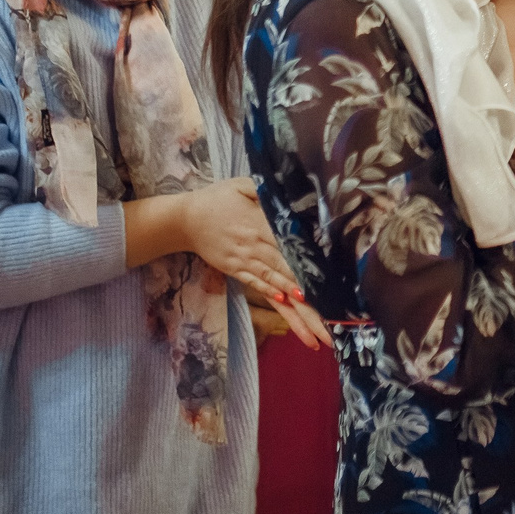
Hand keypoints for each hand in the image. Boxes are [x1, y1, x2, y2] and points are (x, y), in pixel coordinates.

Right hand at [167, 182, 333, 351]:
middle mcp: (255, 247)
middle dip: (309, 299)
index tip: (327, 282)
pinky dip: (271, 293)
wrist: (185, 220)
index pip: (290, 247)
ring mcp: (245, 261)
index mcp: (260, 225)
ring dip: (294, 306)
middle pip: (286, 272)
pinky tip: (286, 305)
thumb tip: (290, 193)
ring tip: (313, 329)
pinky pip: (256, 284)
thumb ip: (266, 189)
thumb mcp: (242, 185)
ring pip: (274, 284)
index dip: (307, 265)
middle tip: (330, 322)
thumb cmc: (218, 198)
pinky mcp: (235, 270)